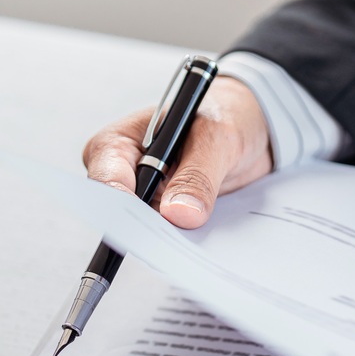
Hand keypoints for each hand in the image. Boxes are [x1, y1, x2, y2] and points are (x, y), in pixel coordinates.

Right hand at [82, 76, 272, 227]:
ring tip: (191, 239)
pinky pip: (167, 233)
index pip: (107, 180)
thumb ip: (198, 175)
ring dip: (169, 235)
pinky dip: (182, 237)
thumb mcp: (217, 139)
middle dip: (148, 226)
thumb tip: (179, 214)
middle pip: (121, 211)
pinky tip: (199, 239)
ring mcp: (144, 195)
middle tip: (176, 239)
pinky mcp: (164, 212)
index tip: (151, 222)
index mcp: (119, 141)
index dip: (124, 205)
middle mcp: (124, 171)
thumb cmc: (224, 115)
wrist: (247, 127)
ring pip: (145, 228)